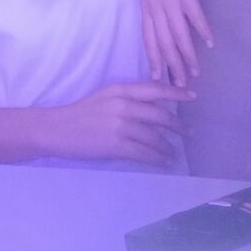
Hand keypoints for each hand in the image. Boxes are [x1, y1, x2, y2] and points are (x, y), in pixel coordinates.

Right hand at [50, 81, 194, 165]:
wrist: (57, 129)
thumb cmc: (80, 113)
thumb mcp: (104, 97)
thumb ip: (126, 99)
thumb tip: (153, 107)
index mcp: (119, 90)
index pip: (154, 89)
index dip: (175, 92)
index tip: (192, 96)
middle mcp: (122, 104)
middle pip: (160, 114)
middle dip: (178, 125)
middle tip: (188, 133)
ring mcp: (120, 125)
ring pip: (155, 136)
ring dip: (168, 146)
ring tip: (173, 152)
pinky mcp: (117, 145)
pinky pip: (146, 153)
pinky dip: (158, 158)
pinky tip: (163, 161)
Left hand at [141, 0, 213, 85]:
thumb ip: (154, 9)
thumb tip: (162, 29)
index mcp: (145, 6)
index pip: (148, 39)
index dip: (153, 59)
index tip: (157, 79)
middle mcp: (155, 6)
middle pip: (163, 42)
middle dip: (171, 65)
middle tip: (179, 85)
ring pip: (178, 34)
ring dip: (187, 55)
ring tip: (195, 72)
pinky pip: (194, 16)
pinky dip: (202, 30)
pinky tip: (209, 44)